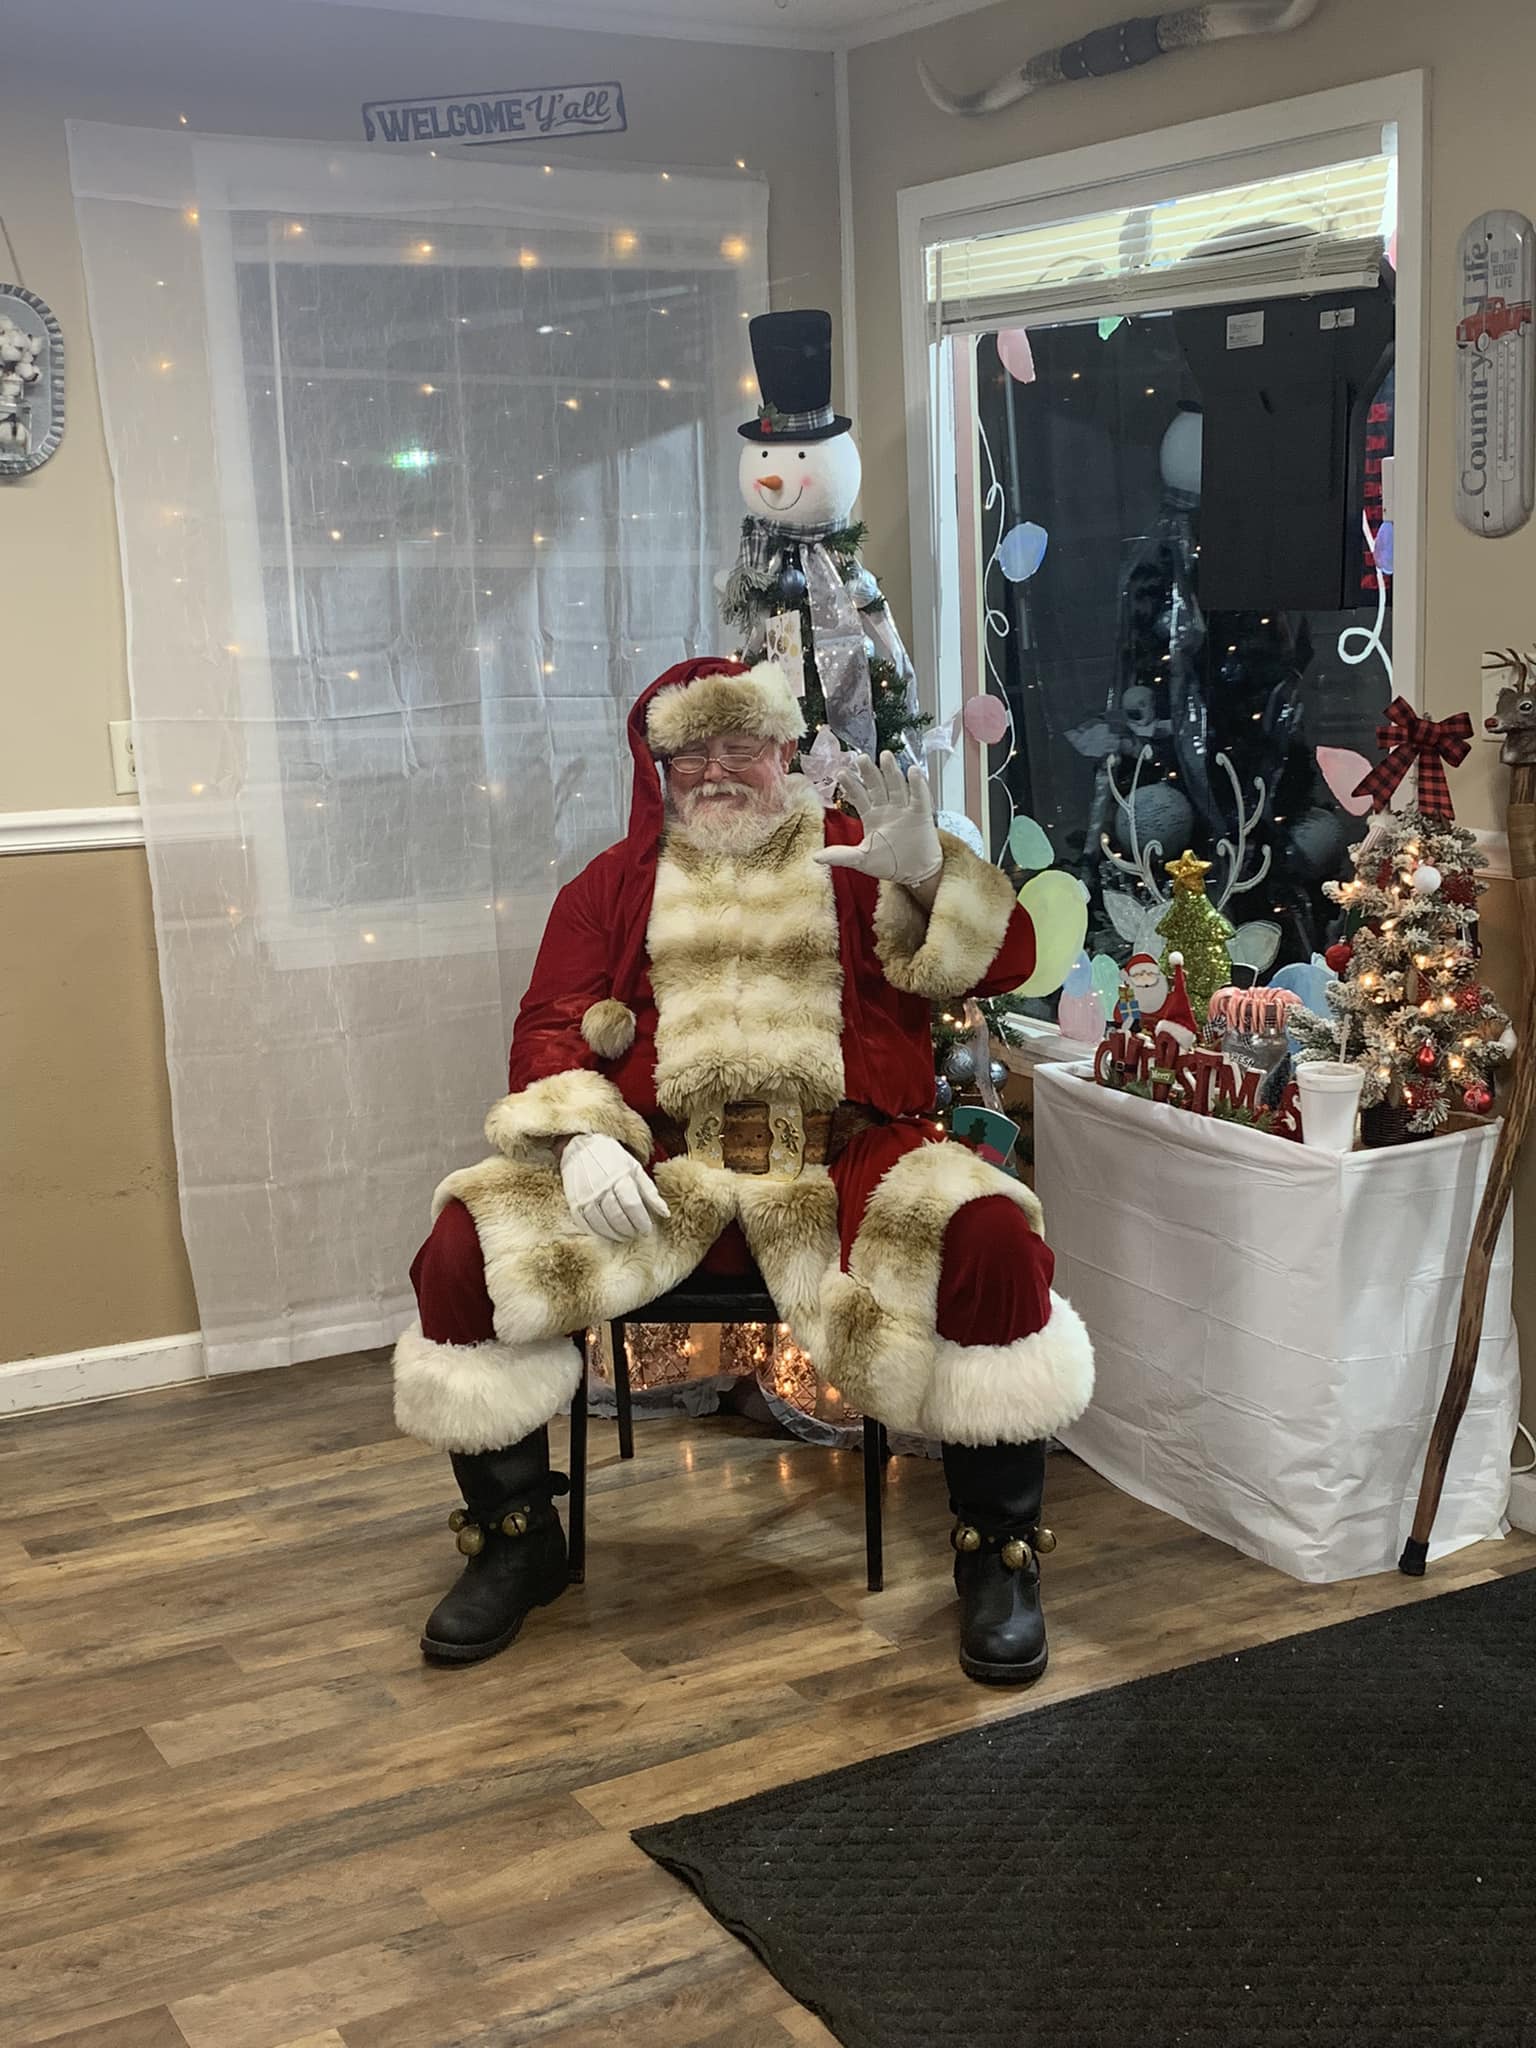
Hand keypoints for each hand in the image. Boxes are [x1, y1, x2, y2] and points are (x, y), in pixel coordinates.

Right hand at [560, 1132, 669, 1241]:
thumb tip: (666, 1213)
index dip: (641, 1221)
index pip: (632, 1205)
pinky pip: (585, 1223)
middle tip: (635, 1234)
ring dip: (614, 1234)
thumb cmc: (612, 1159)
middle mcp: (601, 1187)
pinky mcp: (574, 1202)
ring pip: (601, 1223)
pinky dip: (597, 1232)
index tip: (646, 1230)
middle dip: (629, 1230)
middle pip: (617, 1217)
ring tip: (623, 1236)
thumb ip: (650, 1191)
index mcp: (619, 1176)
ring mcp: (585, 1195)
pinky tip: (606, 1234)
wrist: (580, 1147)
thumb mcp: (634, 1168)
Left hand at [812, 751, 942, 886]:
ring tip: (886, 756)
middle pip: (877, 785)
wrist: (915, 874)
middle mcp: (887, 807)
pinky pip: (919, 797)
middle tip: (861, 758)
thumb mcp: (862, 860)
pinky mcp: (921, 814)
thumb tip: (815, 857)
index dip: (851, 784)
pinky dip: (917, 785)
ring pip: (896, 786)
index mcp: (871, 815)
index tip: (841, 773)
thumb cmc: (890, 865)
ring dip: (892, 772)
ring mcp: (904, 809)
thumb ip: (841, 856)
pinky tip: (912, 772)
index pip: (859, 795)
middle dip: (869, 771)